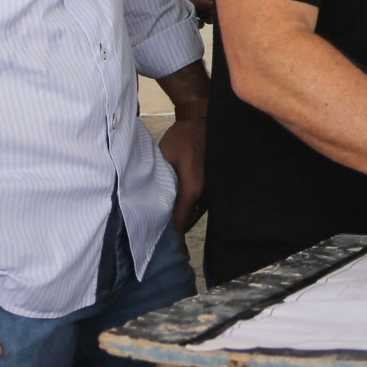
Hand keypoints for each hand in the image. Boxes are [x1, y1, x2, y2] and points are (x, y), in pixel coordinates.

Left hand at [158, 111, 206, 234]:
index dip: (171, 235)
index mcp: (193, 189)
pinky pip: (201, 202)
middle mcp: (206, 193)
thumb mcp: (165, 160)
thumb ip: (160, 183)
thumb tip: (151, 204)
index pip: (180, 220)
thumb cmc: (181, 139)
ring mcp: (213, 189)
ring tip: (168, 219)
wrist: (201, 120)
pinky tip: (179, 203)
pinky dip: (190, 206)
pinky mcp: (214, 184)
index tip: (162, 246)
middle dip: (176, 227)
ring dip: (183, 216)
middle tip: (160, 232)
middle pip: (189, 219)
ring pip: (195, 212)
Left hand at [172, 0, 214, 22]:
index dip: (218, 1)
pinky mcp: (184, 16)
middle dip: (214, 13)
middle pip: (213, 10)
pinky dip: (199, 25)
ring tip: (205, 18)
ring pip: (207, 18)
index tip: (218, 4)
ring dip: (208, 19)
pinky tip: (196, 22)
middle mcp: (198, 1)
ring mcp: (192, 9)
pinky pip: (196, 24)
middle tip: (212, 13)